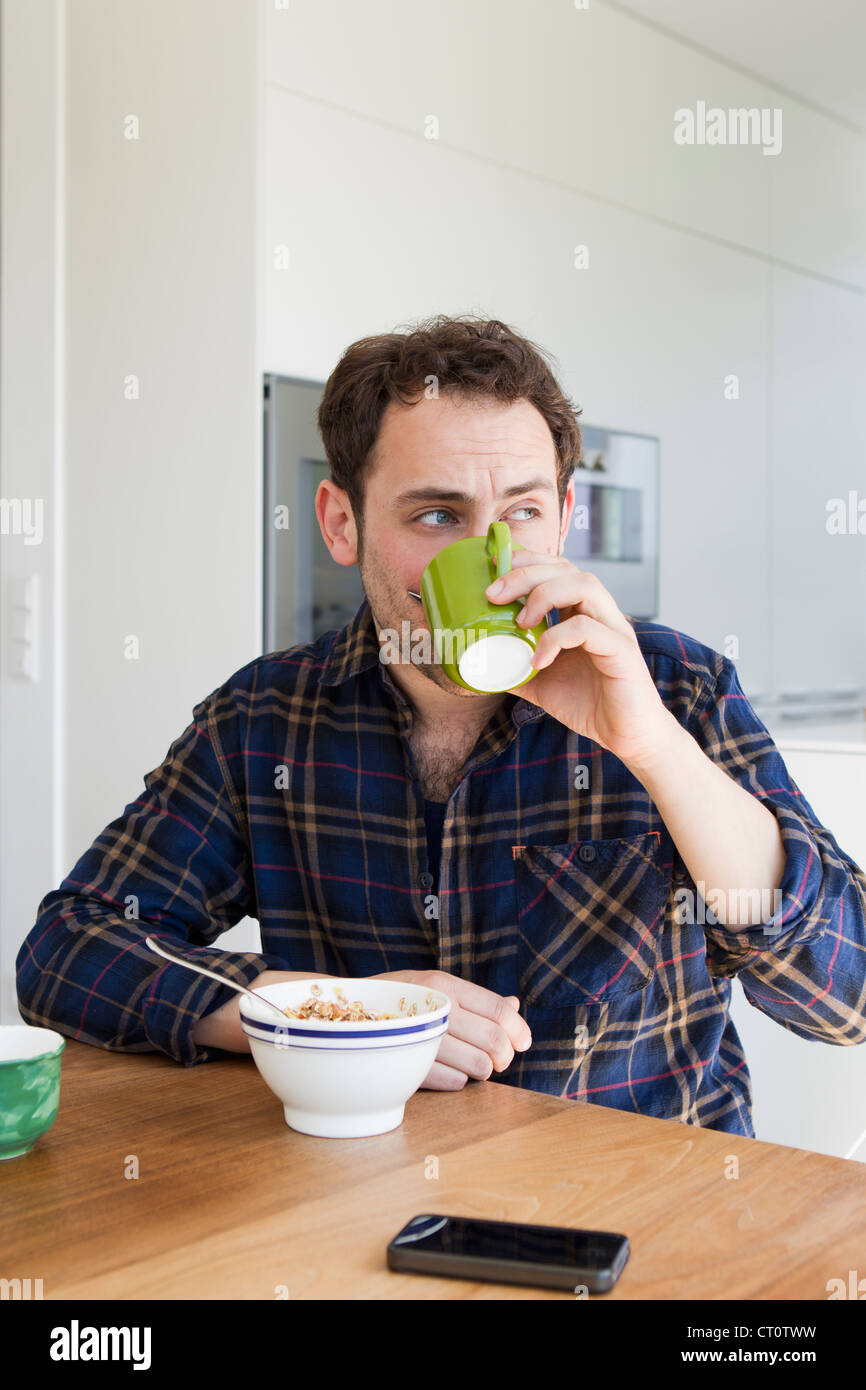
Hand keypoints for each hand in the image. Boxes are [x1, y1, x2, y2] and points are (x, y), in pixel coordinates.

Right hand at [372, 969, 531, 1089]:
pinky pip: (453, 1082)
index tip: (523, 1043)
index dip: (518, 1030)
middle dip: (505, 1056)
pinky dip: (458, 1082)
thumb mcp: (433, 989)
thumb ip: (476, 999)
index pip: (498, 1010)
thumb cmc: (395, 1002)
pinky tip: (451, 1074)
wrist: (336, 1014)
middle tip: (499, 1061)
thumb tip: (515, 1005)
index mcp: (444, 985)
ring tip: (473, 1067)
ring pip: (478, 1066)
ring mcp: (420, 1037)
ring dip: (482, 1071)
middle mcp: (434, 1007)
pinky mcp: (407, 1063)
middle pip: (495, 1040)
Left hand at [486, 549, 675, 771]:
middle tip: (493, 594)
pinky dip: (556, 639)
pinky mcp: (622, 651)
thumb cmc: (589, 704)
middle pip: (566, 569)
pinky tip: (538, 661)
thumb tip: (477, 666)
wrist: (625, 736)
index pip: (557, 568)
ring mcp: (614, 629)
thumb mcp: (540, 683)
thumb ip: (513, 668)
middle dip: (525, 573)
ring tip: (519, 622)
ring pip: (584, 585)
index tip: (493, 567)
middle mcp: (600, 613)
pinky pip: (587, 629)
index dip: (526, 560)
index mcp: (582, 613)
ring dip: (544, 595)